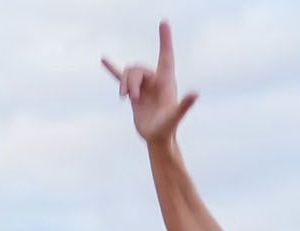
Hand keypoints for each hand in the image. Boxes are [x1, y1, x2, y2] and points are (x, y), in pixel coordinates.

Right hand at [102, 20, 197, 145]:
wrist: (157, 138)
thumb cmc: (168, 128)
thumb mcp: (174, 116)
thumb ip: (185, 105)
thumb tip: (196, 93)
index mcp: (165, 81)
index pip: (165, 56)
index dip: (165, 40)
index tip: (164, 23)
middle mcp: (155, 80)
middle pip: (137, 69)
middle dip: (131, 82)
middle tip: (131, 98)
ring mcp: (144, 86)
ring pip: (129, 74)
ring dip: (124, 84)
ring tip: (126, 99)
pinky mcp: (134, 93)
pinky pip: (121, 77)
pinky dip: (113, 69)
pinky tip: (103, 60)